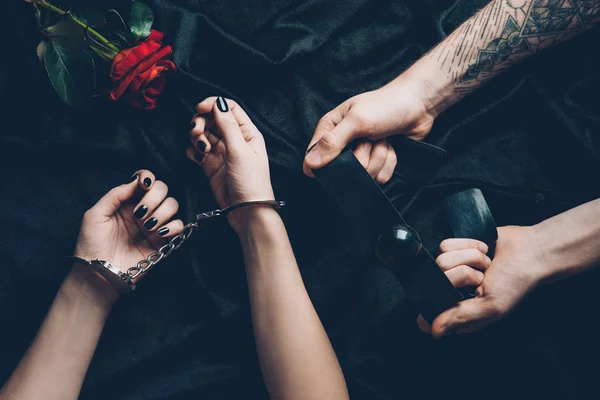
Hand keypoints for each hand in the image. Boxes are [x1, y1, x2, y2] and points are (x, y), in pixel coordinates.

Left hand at [73, 170, 183, 300]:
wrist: (99, 272)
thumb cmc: (91, 244)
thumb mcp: (95, 214)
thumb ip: (115, 195)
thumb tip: (136, 180)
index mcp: (127, 201)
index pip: (145, 180)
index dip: (148, 178)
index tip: (144, 185)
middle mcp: (143, 210)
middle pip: (162, 189)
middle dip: (155, 197)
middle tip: (140, 212)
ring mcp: (154, 225)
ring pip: (173, 205)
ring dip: (162, 212)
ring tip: (147, 226)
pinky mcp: (163, 241)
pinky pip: (179, 226)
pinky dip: (174, 226)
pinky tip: (159, 233)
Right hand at [187, 96, 274, 232]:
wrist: (246, 211)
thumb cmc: (250, 182)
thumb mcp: (240, 150)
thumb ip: (228, 125)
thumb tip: (219, 103)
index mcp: (247, 133)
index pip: (229, 108)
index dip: (213, 105)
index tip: (200, 108)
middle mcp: (234, 140)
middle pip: (212, 118)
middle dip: (200, 121)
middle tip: (196, 131)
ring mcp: (222, 152)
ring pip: (202, 133)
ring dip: (196, 136)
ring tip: (201, 148)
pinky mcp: (211, 165)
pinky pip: (197, 150)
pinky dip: (194, 151)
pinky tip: (198, 158)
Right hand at [303, 77, 436, 182]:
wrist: (419, 104)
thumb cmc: (385, 105)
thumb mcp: (356, 121)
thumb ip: (332, 142)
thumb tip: (309, 163)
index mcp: (331, 128)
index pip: (314, 156)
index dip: (326, 163)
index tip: (343, 156)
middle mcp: (343, 143)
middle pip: (344, 170)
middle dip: (363, 157)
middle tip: (371, 138)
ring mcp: (362, 154)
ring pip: (365, 174)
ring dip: (380, 157)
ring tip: (385, 139)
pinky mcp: (378, 162)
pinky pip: (380, 177)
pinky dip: (390, 162)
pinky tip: (393, 146)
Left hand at [417, 226, 546, 337]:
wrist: (530, 250)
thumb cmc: (515, 282)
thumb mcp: (492, 306)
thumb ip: (462, 317)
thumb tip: (434, 331)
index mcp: (461, 312)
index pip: (429, 313)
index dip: (434, 303)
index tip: (456, 293)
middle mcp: (453, 292)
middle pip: (436, 277)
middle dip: (464, 273)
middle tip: (482, 278)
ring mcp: (452, 270)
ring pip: (441, 259)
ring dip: (470, 258)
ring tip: (485, 264)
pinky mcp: (454, 250)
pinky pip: (447, 244)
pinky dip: (469, 245)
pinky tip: (483, 251)